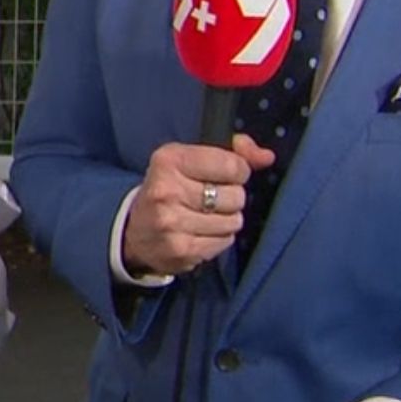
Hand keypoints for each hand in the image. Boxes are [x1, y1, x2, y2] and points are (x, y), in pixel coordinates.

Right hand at [122, 136, 273, 276]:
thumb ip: (232, 152)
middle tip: (209, 199)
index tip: (224, 175)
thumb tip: (266, 157)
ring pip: (234, 221)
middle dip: (231, 198)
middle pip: (236, 196)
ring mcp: (173, 223)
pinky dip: (219, 238)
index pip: (232, 164)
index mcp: (169, 160)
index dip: (237, 171)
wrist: (134, 233)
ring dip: (226, 220)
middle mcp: (168, 190)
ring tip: (204, 217)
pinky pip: (225, 242)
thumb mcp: (190, 160)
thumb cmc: (168, 190)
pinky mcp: (182, 249)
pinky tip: (200, 233)